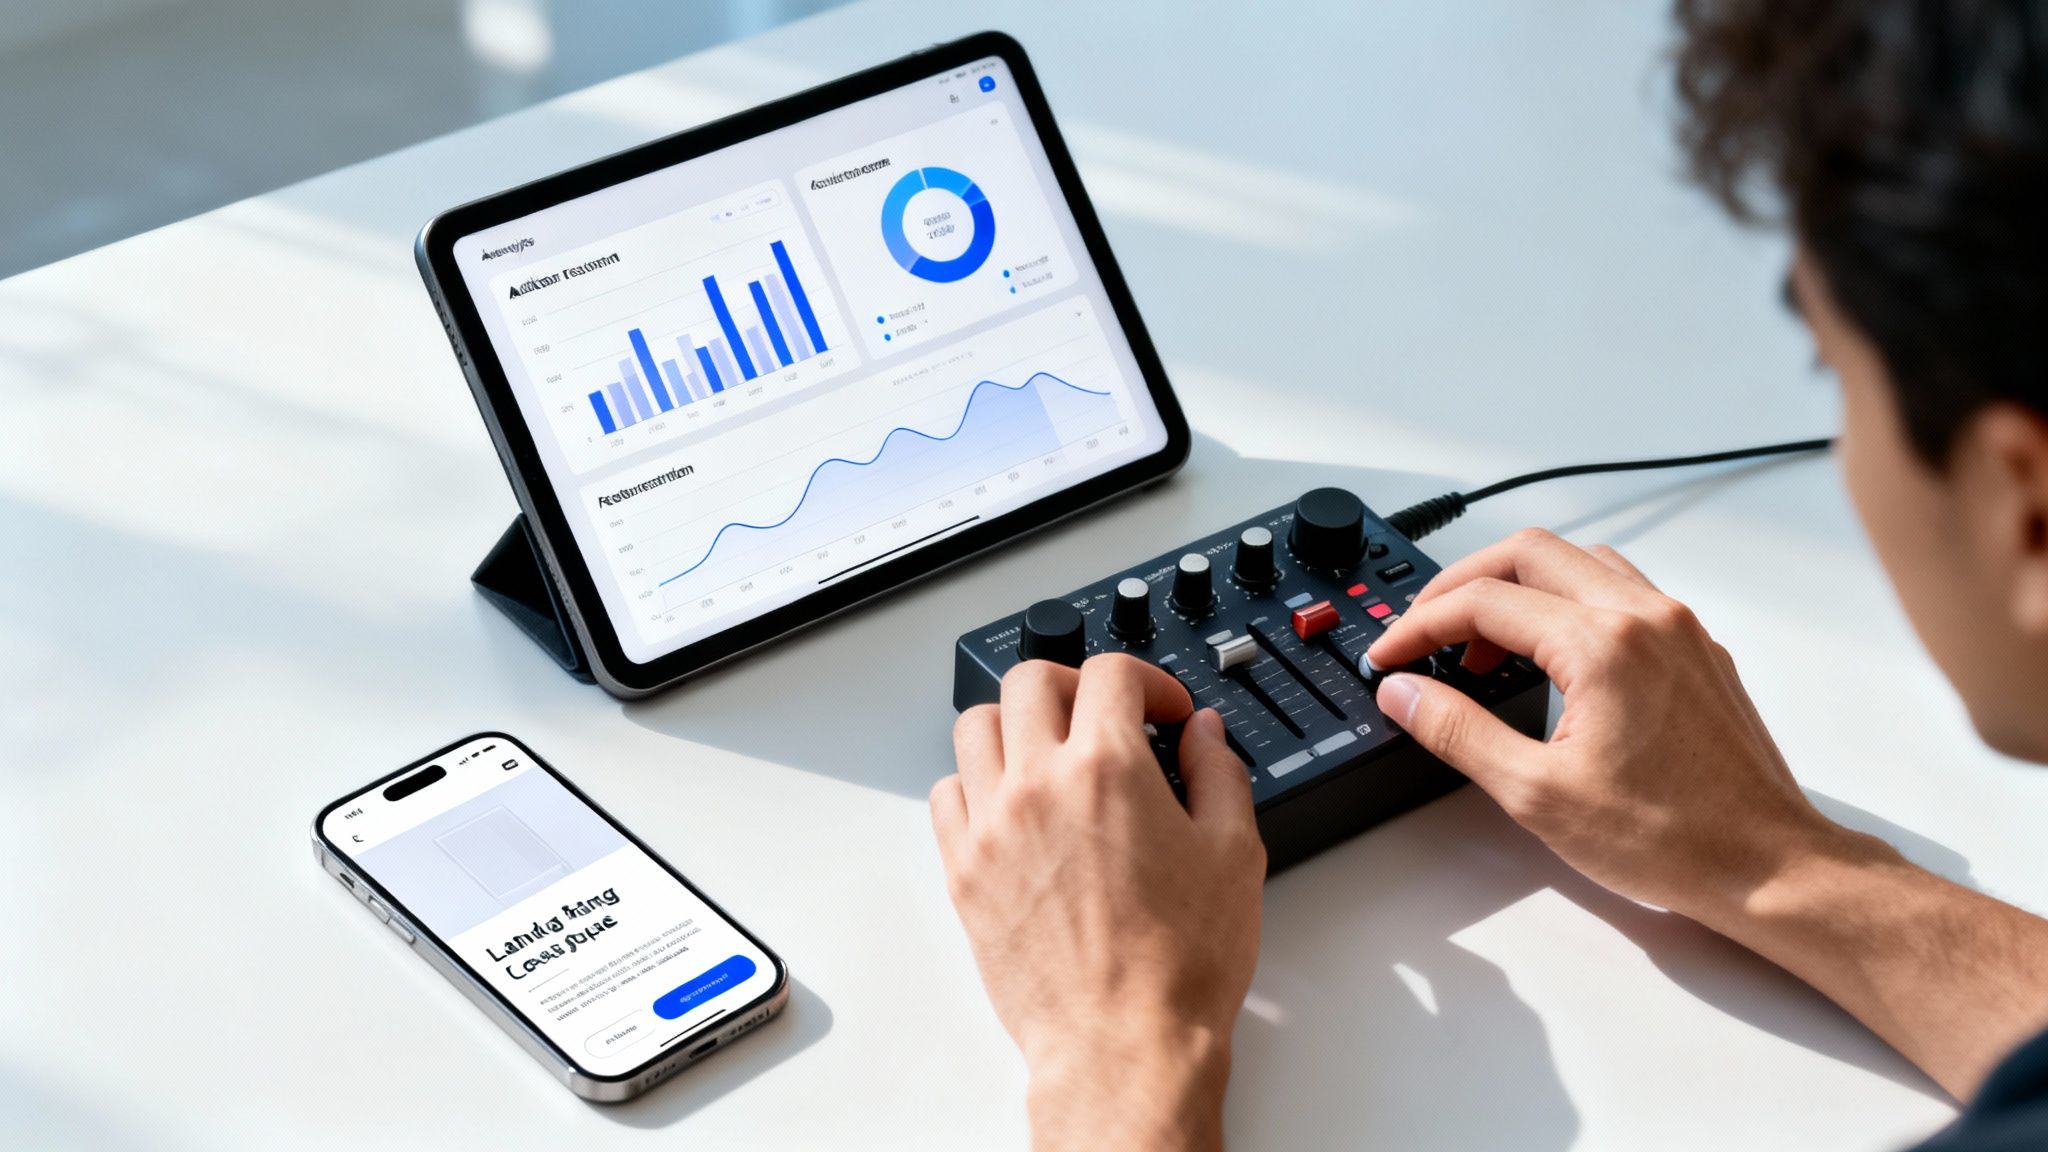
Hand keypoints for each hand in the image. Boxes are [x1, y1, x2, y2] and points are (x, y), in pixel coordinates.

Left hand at [932, 653, 1263, 1151]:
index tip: (1164, 709)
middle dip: (1075, 684)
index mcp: (1108, 769)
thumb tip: (1202, 734)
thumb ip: (1218, 774)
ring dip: (1017, 723)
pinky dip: (976, 782)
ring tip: (1051, 750)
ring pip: (976, 727)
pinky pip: (946, 794)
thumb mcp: (1234, 854)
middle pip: (1030, 680)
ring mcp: (992, 827)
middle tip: (1105, 714)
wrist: (1124, 1045)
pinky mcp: (963, 871)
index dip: (1148, 680)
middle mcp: (1038, 785)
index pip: (1110, 672)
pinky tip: (1012, 803)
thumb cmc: (1178, 966)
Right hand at [1364, 528, 1845, 922]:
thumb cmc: (1671, 838)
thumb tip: (1404, 693)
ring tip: (1482, 648)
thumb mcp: (1537, 793)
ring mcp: (1677, 628)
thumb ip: (1458, 731)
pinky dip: (1566, 604)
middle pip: (1528, 554)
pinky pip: (1618, 590)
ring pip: (1578, 563)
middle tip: (1423, 630)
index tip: (1390, 657)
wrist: (1767, 865)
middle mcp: (1645, 617)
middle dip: (1462, 585)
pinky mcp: (1696, 648)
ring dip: (1517, 589)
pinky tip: (1547, 657)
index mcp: (1603, 645)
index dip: (1420, 624)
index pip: (1484, 602)